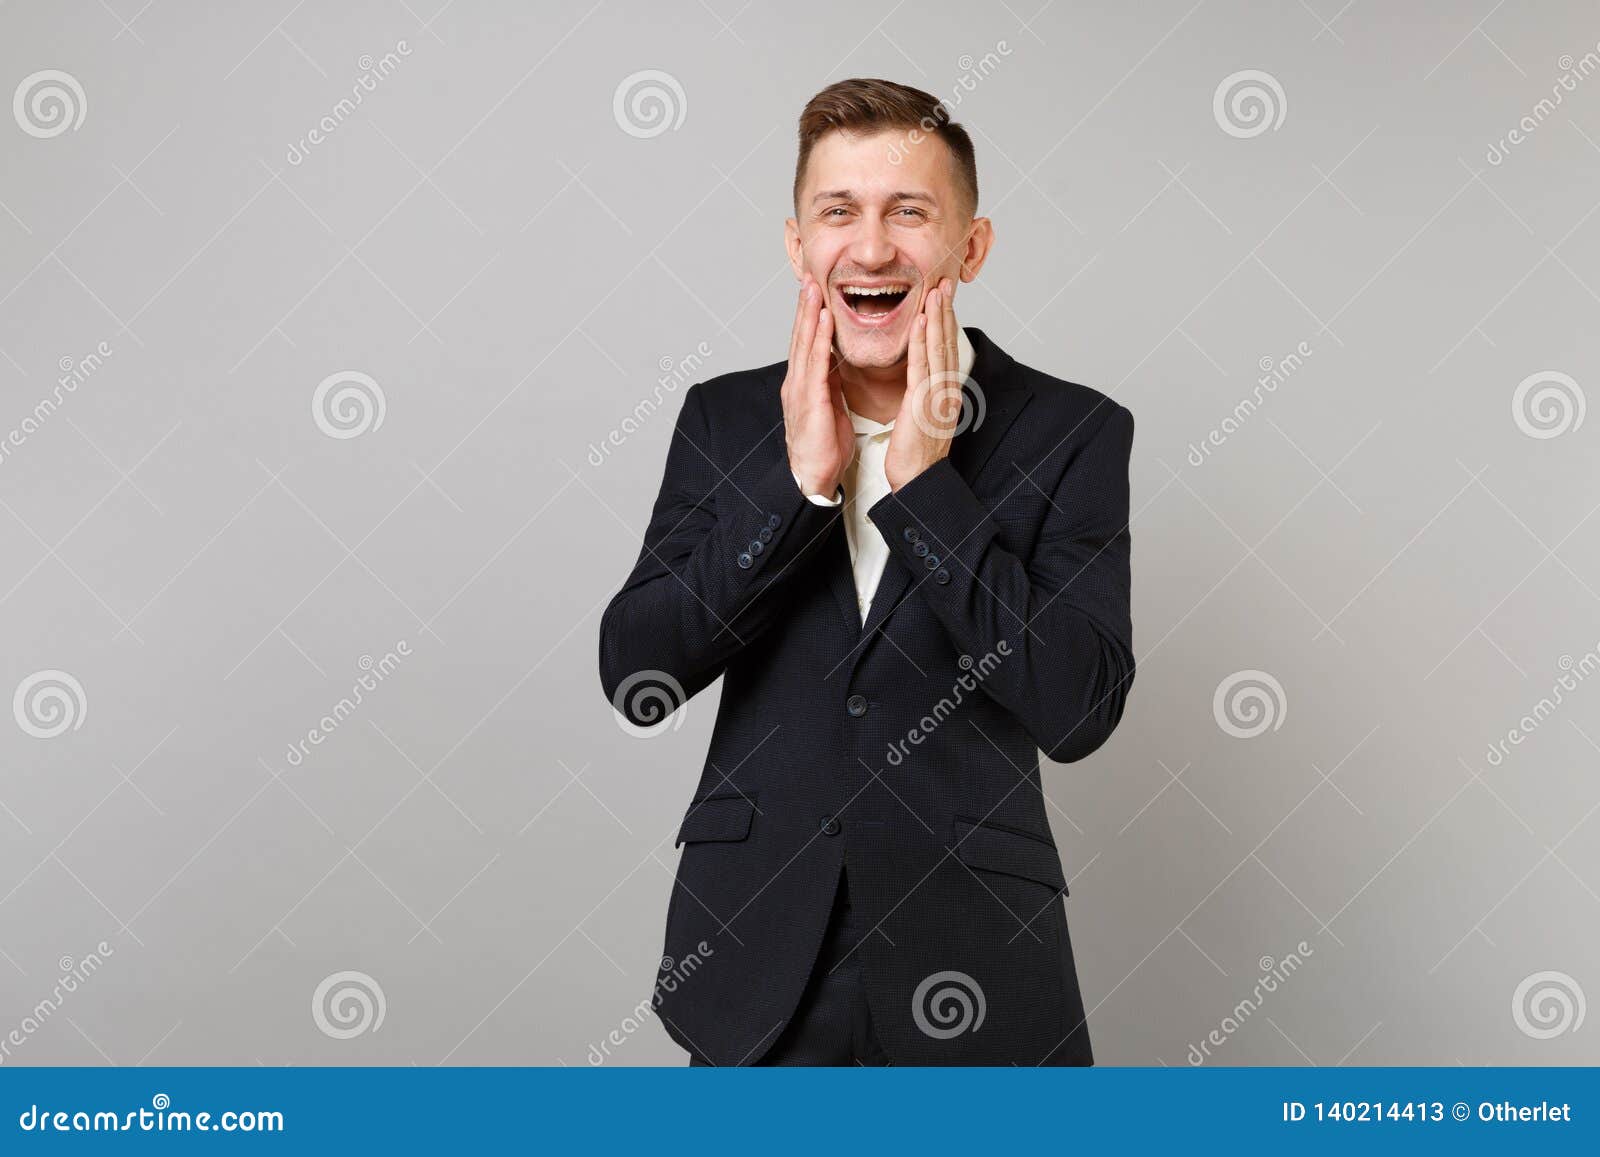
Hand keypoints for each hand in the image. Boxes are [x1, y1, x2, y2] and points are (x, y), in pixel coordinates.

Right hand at [783, 271, 852, 498]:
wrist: (813, 478)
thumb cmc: (824, 448)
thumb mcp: (830, 408)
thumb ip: (830, 384)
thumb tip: (836, 364)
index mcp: (805, 385)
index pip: (807, 343)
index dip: (810, 316)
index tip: (816, 291)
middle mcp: (797, 382)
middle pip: (801, 337)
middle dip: (805, 306)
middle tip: (809, 276)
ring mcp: (800, 390)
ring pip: (804, 344)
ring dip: (809, 314)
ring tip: (813, 288)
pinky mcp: (809, 401)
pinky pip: (815, 364)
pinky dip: (819, 339)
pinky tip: (824, 320)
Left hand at [885, 276, 961, 490]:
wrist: (919, 483)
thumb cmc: (916, 458)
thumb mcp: (923, 421)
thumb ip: (924, 398)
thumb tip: (921, 384)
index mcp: (946, 394)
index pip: (947, 350)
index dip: (946, 322)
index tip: (943, 298)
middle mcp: (946, 391)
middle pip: (948, 343)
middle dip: (946, 310)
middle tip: (945, 281)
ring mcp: (938, 396)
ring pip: (939, 348)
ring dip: (937, 316)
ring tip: (936, 289)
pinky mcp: (924, 403)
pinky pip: (923, 366)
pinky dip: (923, 340)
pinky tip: (921, 320)